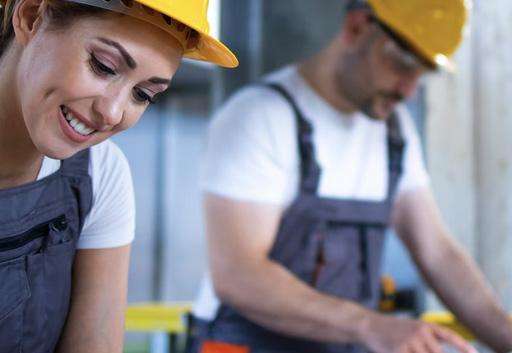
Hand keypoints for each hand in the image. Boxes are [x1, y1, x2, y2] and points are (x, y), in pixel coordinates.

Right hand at [361, 314, 476, 352]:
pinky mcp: (399, 350)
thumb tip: (441, 349)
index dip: (462, 346)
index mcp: (425, 325)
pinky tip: (400, 351)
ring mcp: (409, 341)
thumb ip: (429, 339)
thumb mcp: (412, 329)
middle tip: (420, 351)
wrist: (369, 325)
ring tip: (407, 349)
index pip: (449, 336)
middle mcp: (420, 331)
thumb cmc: (393, 330)